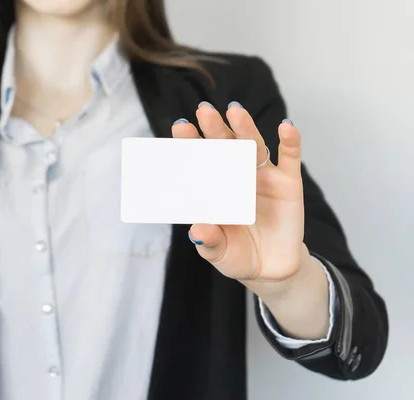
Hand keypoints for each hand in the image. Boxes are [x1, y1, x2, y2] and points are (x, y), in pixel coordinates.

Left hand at [172, 101, 305, 289]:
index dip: (190, 145)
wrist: (270, 269)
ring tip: (235, 111)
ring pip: (253, 147)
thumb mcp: (218, 252)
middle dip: (213, 129)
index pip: (200, 161)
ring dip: (245, 128)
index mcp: (214, 188)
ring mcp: (263, 177)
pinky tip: (286, 127)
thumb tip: (197, 231)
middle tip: (204, 112)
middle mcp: (236, 176)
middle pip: (224, 147)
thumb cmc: (237, 255)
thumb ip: (209, 241)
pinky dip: (290, 142)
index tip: (179, 128)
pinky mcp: (289, 184)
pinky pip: (290, 159)